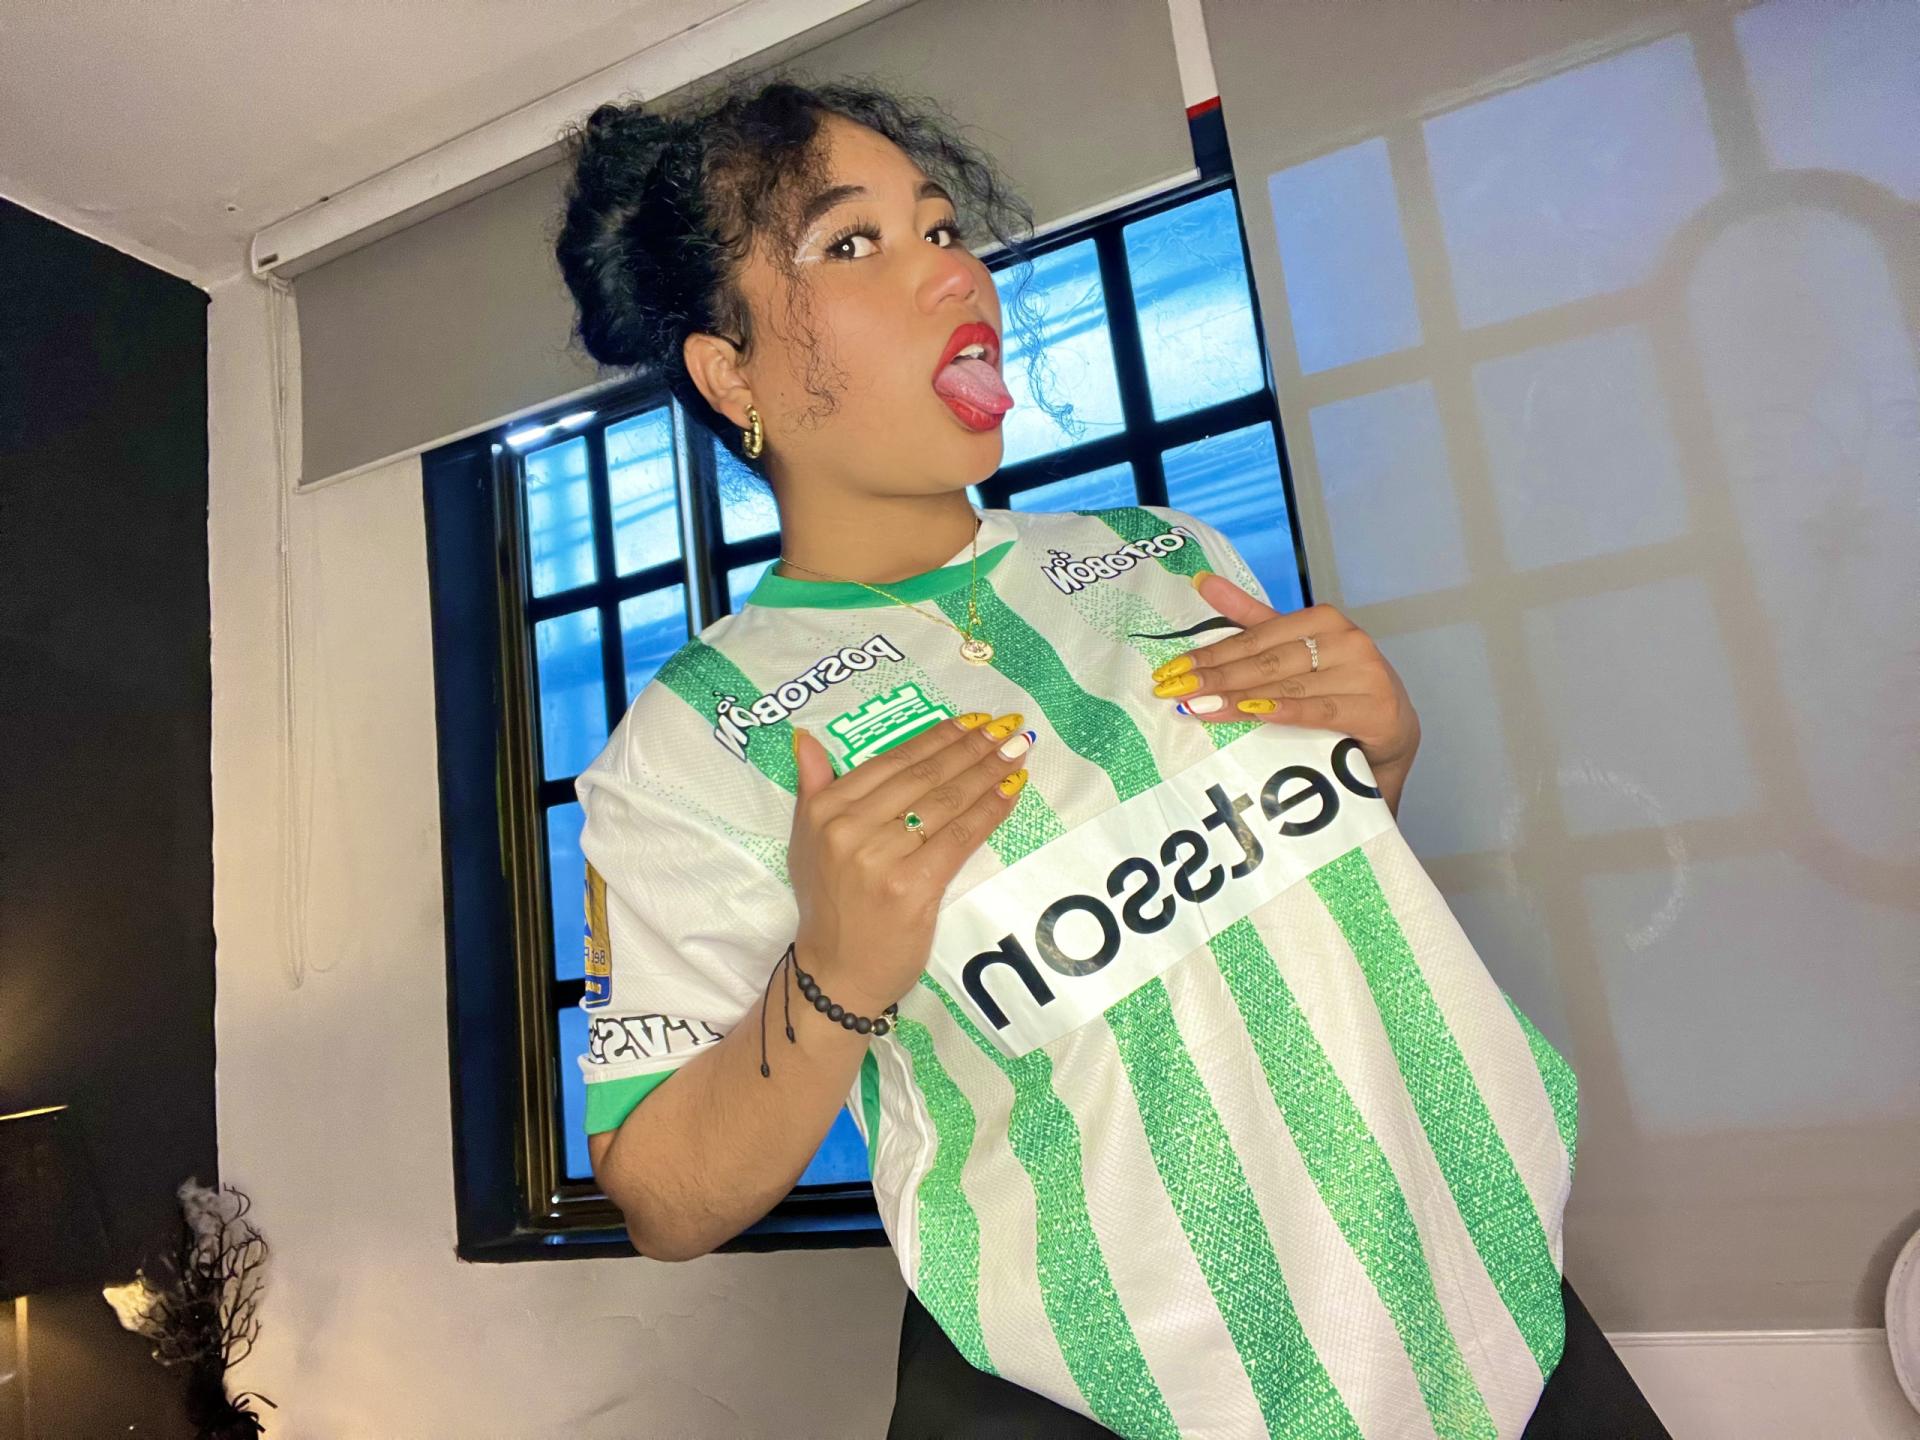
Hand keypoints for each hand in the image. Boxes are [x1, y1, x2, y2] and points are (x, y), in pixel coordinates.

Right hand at [787, 711, 1036, 1015]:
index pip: (891, 761)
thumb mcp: (805, 841)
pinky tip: (1012, 792)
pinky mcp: (912, 888)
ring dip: (989, 772)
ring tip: (1018, 752)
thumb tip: (807, 738)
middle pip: (924, 776)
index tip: (971, 721)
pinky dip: (990, 810)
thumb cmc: (829, 906)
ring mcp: (880, 859)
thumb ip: (812, 788)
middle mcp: (848, 829)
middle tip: (1008, 728)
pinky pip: (960, 838)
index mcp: (824, 810)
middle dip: (972, 748)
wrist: (835, 973)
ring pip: (946, 802)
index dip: (936, 737)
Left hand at [1151, 573, 1420, 813]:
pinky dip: (1285, 710)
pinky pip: (1321, 710)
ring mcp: (1365, 674)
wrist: (1392, 732)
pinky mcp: (1376, 709)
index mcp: (1323, 620)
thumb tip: (1201, 580)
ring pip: (1288, 686)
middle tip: (1174, 691)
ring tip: (1199, 708)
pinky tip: (1253, 712)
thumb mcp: (1295, 650)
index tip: (1172, 670)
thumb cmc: (1337, 688)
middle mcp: (1347, 641)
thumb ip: (1251, 619)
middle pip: (1268, 662)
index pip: (1256, 637)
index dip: (1211, 653)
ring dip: (1238, 698)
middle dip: (1216, 678)